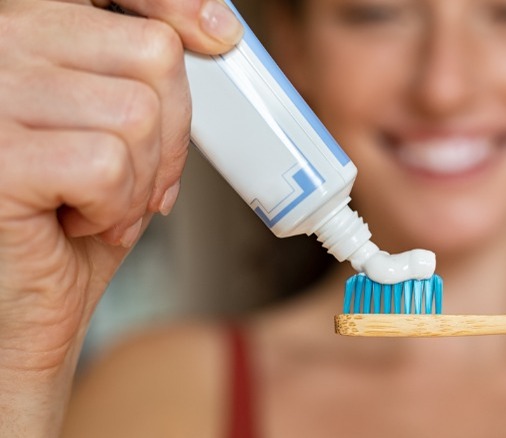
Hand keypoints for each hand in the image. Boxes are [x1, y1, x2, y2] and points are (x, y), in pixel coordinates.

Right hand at [0, 0, 240, 433]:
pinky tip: (79, 222)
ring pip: (136, 113)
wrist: (21, 306)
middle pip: (150, 53)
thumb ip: (144, 82)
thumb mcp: (115, 135)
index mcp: (27, 33)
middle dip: (172, 132)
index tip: (218, 33)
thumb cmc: (68, 223)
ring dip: (142, 179)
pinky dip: (115, 207)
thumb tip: (214, 33)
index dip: (174, 5)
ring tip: (103, 206)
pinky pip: (108, 163)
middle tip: (143, 181)